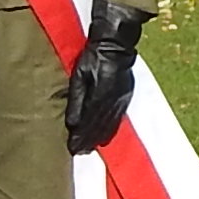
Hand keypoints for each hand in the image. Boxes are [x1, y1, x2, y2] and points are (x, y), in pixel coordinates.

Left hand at [65, 3, 146, 154]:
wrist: (116, 45)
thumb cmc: (93, 57)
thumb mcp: (79, 74)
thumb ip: (76, 99)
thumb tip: (71, 124)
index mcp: (100, 95)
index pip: (89, 122)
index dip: (81, 136)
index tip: (72, 148)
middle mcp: (113, 101)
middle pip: (100, 127)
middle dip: (89, 141)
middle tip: (79, 152)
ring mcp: (122, 100)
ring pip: (109, 126)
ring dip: (99, 139)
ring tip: (89, 149)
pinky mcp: (126, 97)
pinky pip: (118, 119)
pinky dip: (110, 130)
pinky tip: (105, 137)